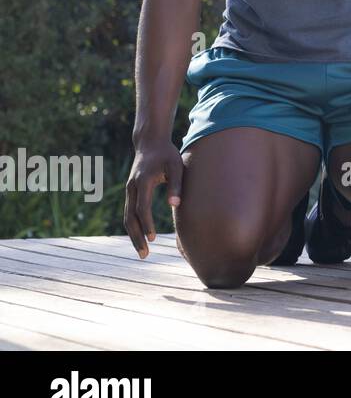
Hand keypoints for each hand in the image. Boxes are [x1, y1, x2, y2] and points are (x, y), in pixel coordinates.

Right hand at [124, 138, 184, 257]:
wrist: (150, 143)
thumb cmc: (167, 155)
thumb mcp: (176, 167)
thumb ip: (176, 186)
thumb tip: (174, 206)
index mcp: (143, 181)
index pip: (142, 208)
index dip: (147, 224)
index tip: (153, 238)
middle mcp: (132, 187)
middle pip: (130, 217)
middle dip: (136, 236)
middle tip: (144, 254)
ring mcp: (129, 190)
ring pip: (127, 217)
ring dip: (133, 235)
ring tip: (142, 252)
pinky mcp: (130, 192)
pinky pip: (129, 213)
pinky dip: (133, 227)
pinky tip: (140, 238)